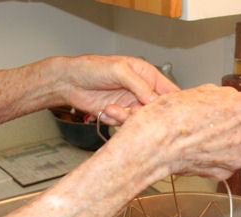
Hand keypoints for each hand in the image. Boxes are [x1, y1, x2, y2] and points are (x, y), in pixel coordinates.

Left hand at [59, 55, 179, 124]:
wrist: (68, 82)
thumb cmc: (91, 68)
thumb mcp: (118, 70)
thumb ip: (139, 84)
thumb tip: (155, 99)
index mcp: (147, 75)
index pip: (170, 91)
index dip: (172, 103)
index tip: (168, 111)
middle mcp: (142, 91)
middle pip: (157, 110)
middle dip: (147, 114)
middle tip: (134, 111)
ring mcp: (131, 104)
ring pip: (142, 120)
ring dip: (127, 118)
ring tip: (112, 109)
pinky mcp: (120, 115)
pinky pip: (126, 124)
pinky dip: (116, 120)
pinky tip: (106, 110)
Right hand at [107, 84, 240, 184]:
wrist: (155, 143)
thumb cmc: (173, 115)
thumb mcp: (204, 92)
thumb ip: (227, 99)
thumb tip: (230, 102)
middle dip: (237, 130)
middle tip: (215, 125)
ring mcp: (239, 157)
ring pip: (239, 150)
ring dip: (227, 145)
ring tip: (202, 137)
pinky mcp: (225, 173)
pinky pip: (226, 164)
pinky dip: (216, 159)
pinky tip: (199, 150)